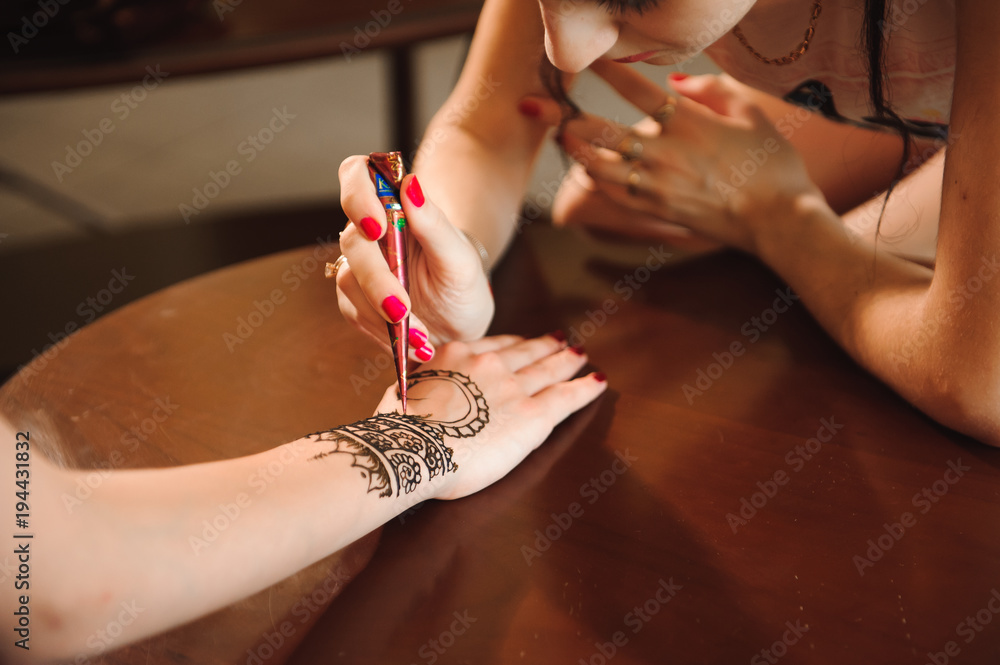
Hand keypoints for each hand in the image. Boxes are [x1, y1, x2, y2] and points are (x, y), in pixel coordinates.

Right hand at [337, 156, 494, 361]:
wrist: (461, 323)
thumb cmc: (464, 283)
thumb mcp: (459, 259)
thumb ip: (434, 223)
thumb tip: (411, 183)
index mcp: (394, 206)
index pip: (356, 174)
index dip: (356, 194)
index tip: (376, 226)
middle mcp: (371, 232)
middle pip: (353, 241)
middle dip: (377, 279)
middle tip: (402, 310)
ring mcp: (358, 266)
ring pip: (348, 281)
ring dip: (382, 313)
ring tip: (421, 337)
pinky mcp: (355, 299)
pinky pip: (355, 312)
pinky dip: (382, 331)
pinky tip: (411, 342)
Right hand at [372, 334, 606, 500]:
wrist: (412, 446)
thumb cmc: (399, 428)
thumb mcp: (404, 389)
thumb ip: (424, 383)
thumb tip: (422, 387)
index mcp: (457, 355)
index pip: (494, 346)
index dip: (513, 344)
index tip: (522, 342)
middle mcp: (489, 365)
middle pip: (526, 352)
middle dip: (545, 345)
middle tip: (560, 339)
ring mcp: (514, 387)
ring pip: (549, 369)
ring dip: (567, 360)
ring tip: (579, 354)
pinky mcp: (533, 414)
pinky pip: (566, 396)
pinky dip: (584, 387)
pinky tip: (597, 381)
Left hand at [523, 63, 820, 254]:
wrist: (777, 218)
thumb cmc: (771, 163)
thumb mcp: (749, 111)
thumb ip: (711, 88)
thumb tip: (674, 80)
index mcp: (686, 121)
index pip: (634, 87)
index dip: (603, 70)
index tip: (584, 59)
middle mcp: (663, 152)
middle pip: (599, 131)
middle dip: (564, 116)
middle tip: (538, 105)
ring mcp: (655, 184)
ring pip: (595, 166)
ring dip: (573, 151)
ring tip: (560, 136)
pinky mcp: (654, 209)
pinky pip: (610, 193)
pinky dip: (593, 179)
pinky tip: (585, 169)